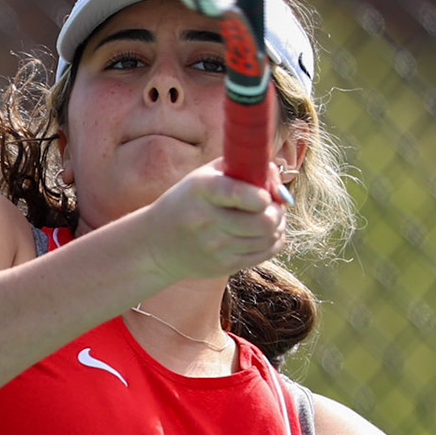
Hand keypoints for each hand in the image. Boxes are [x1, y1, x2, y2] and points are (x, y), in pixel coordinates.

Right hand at [139, 161, 287, 282]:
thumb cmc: (189, 201)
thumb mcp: (204, 177)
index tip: (264, 195)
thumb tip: (278, 181)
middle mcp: (206, 220)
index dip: (264, 195)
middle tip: (274, 206)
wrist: (157, 243)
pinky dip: (273, 242)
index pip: (240, 193)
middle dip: (277, 212)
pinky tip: (266, 234)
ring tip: (270, 218)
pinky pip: (265, 254)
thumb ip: (242, 168)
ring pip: (269, 238)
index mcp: (201, 190)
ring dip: (278, 226)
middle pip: (264, 221)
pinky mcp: (223, 266)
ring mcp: (215, 247)